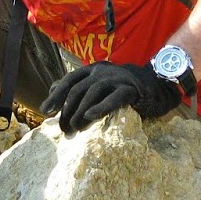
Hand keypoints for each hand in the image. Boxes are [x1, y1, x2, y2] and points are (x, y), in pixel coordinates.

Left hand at [41, 61, 182, 134]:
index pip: (69, 80)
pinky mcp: (130, 89)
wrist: (155, 84)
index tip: (46, 110)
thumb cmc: (121, 87)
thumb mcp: (98, 83)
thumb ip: (77, 85)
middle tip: (64, 129)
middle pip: (78, 90)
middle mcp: (102, 71)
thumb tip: (53, 89)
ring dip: (80, 112)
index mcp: (92, 69)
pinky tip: (90, 116)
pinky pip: (113, 98)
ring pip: (92, 93)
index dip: (56, 95)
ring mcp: (117, 78)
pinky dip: (100, 107)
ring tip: (75, 128)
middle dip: (68, 110)